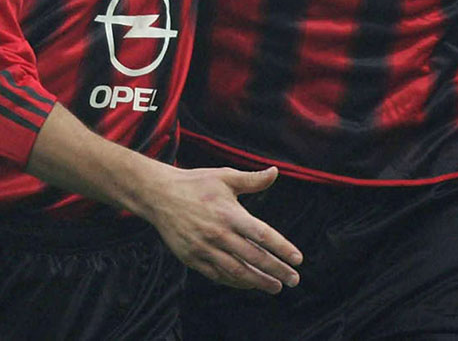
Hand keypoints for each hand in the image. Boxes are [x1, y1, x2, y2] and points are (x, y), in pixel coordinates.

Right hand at [144, 165, 302, 293]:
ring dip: (258, 282)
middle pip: (253, 258)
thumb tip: (276, 172)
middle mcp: (218, 234)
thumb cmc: (195, 183)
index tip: (298, 259)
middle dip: (276, 271)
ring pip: (237, 272)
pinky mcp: (192, 258)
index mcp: (229, 214)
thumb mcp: (224, 176)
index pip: (262, 235)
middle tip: (294, 280)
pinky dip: (235, 282)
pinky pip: (218, 275)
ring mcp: (204, 249)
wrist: (159, 195)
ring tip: (275, 286)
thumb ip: (252, 180)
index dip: (282, 248)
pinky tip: (248, 284)